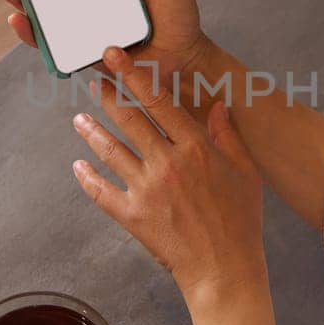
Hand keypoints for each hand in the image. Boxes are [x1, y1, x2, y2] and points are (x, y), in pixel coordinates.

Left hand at [72, 45, 267, 313]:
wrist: (225, 269)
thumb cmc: (241, 221)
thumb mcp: (245, 172)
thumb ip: (227, 136)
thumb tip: (217, 106)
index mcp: (196, 147)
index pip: (158, 100)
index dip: (134, 74)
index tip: (115, 55)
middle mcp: (167, 163)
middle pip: (129, 119)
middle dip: (107, 95)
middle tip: (94, 81)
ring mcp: (146, 189)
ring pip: (110, 150)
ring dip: (91, 131)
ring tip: (79, 119)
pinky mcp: (132, 216)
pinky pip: (100, 191)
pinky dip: (87, 178)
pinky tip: (78, 167)